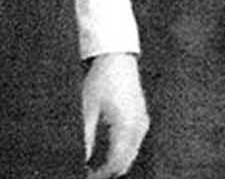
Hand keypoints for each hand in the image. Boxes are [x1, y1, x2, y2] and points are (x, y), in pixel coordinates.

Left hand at [82, 51, 147, 177]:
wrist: (116, 58)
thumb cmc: (100, 81)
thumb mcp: (87, 111)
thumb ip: (86, 140)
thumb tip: (83, 161)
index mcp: (125, 127)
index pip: (115, 163)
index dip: (99, 175)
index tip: (86, 176)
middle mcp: (138, 127)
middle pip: (125, 162)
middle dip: (107, 171)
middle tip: (88, 171)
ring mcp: (142, 123)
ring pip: (130, 154)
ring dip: (114, 162)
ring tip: (92, 162)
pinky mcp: (142, 118)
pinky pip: (134, 143)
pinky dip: (121, 151)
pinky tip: (104, 149)